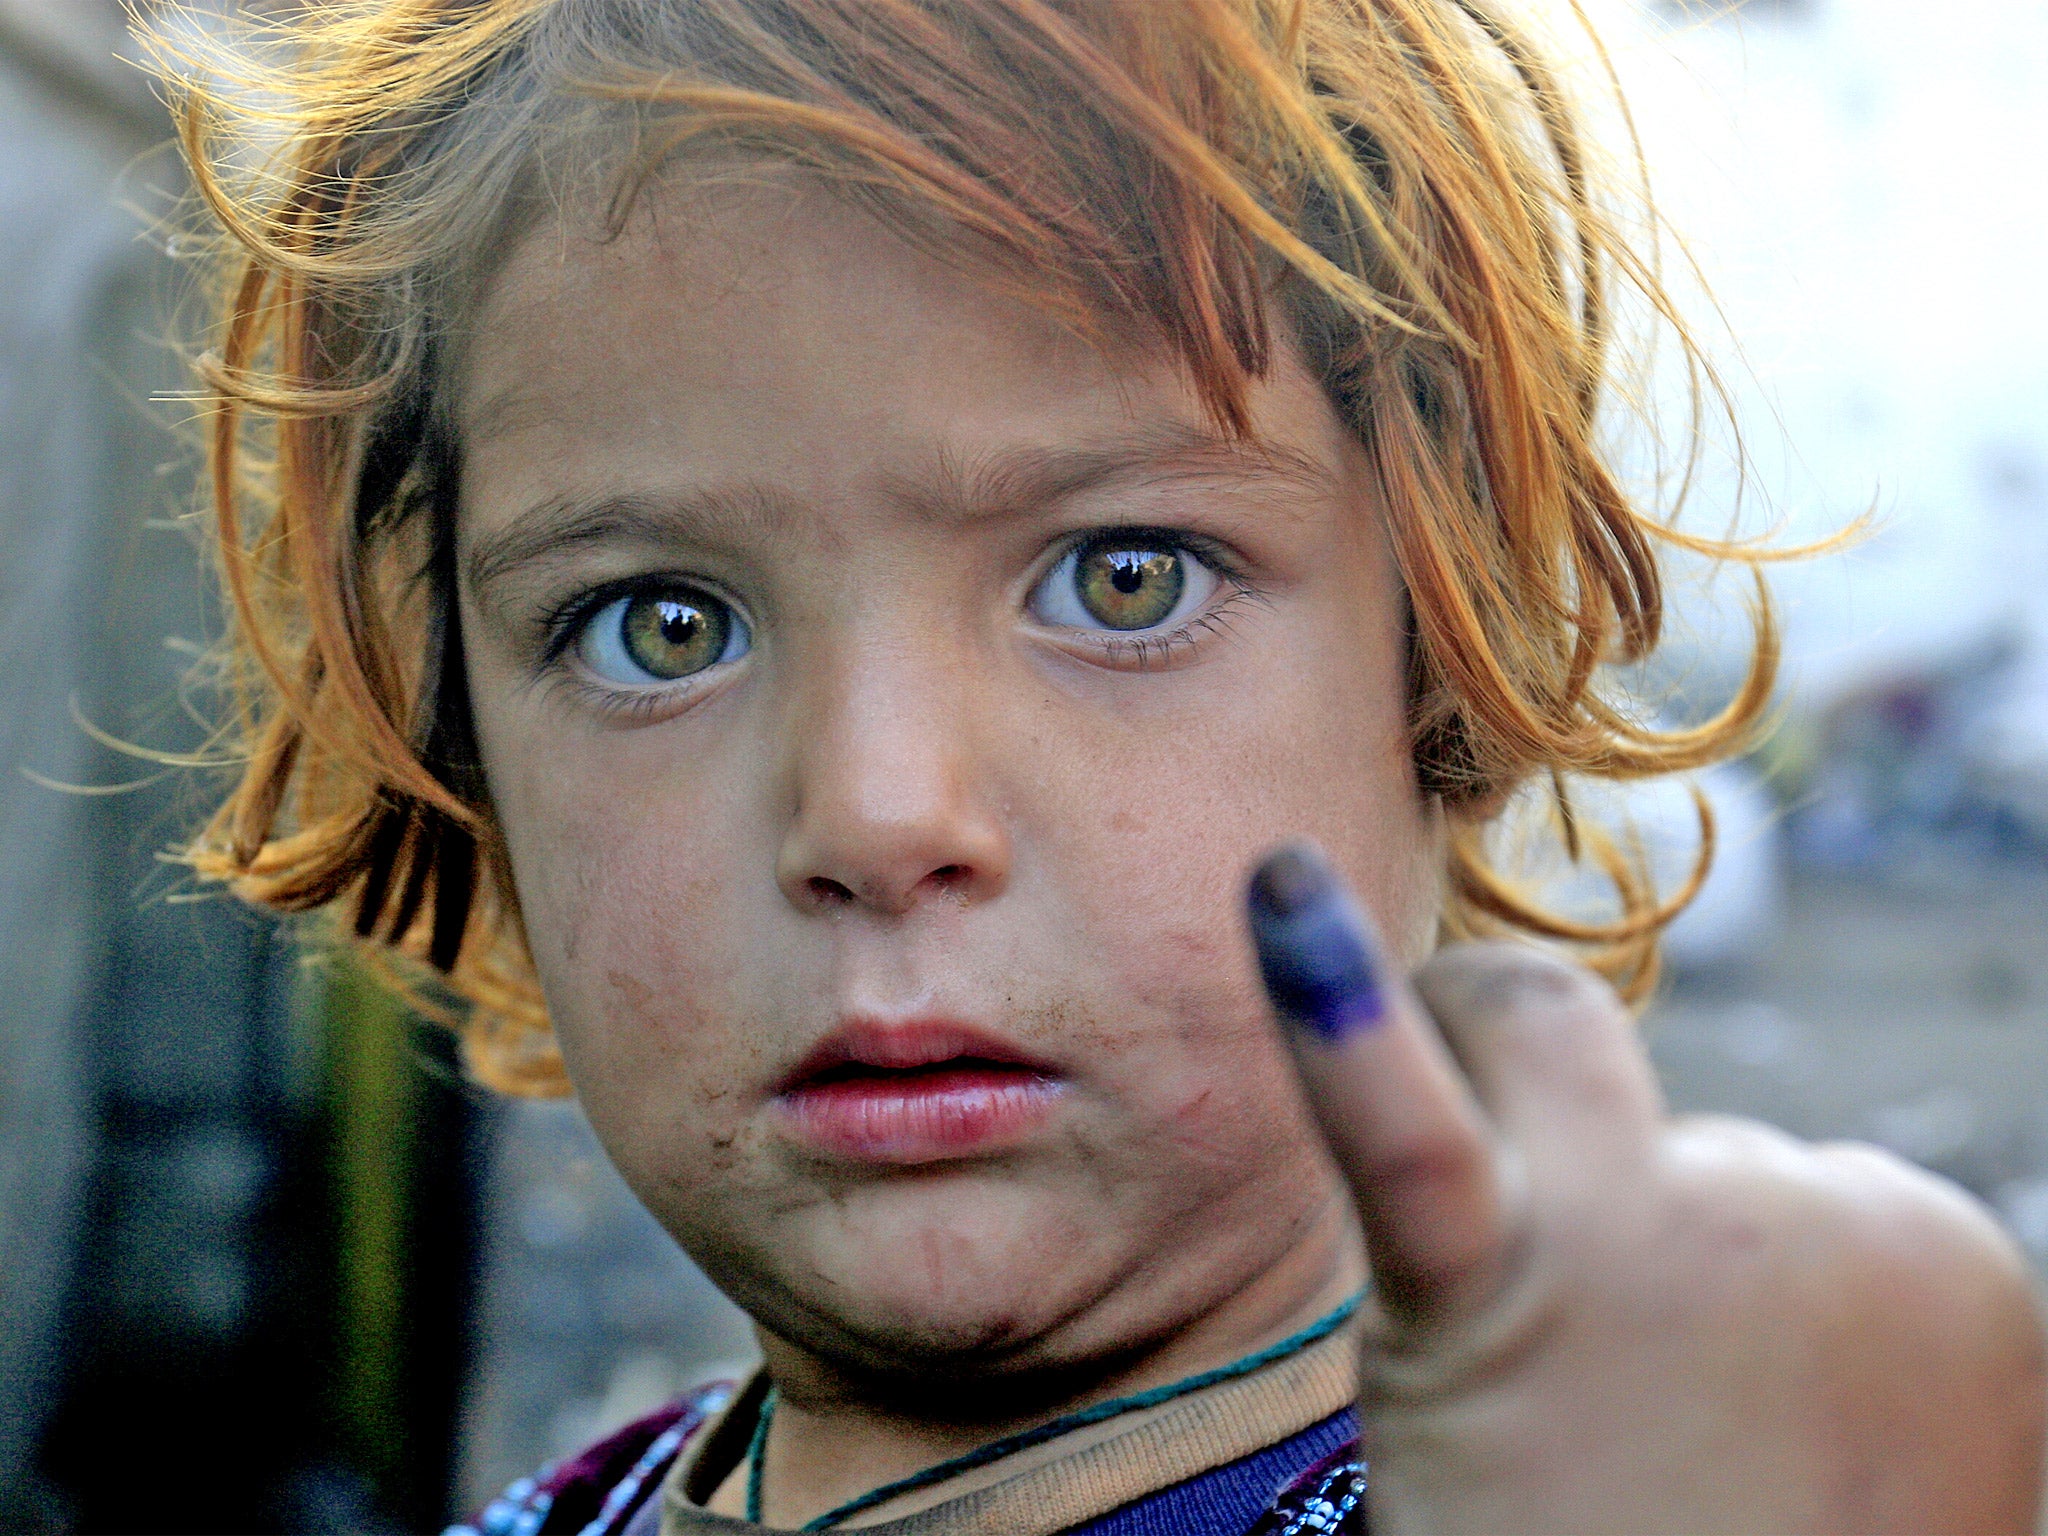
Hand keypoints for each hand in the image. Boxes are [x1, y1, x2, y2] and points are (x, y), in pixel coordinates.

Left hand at [1248, 842, 2046, 1535]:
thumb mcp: (1852, 1466)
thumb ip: (1791, 1326)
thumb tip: (1686, 1231)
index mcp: (1949, 1267)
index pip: (1756, 1169)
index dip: (1674, 1295)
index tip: (1670, 1431)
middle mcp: (1838, 1215)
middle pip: (1644, 1106)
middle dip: (1584, 1184)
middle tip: (1563, 1387)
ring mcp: (1674, 1236)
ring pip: (1536, 1038)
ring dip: (1478, 1097)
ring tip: (1473, 1311)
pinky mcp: (1503, 1291)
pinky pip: (1408, 1135)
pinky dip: (1338, 1015)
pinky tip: (1282, 903)